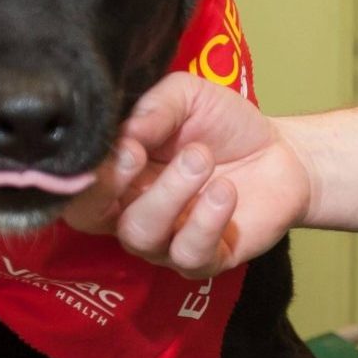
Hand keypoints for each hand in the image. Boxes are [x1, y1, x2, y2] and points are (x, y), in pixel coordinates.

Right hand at [65, 72, 310, 277]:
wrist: (281, 154)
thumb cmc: (223, 127)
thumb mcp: (187, 97)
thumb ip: (155, 107)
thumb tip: (125, 131)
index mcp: (115, 175)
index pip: (76, 184)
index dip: (85, 170)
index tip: (121, 143)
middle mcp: (130, 212)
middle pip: (92, 216)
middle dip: (112, 185)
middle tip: (140, 151)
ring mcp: (165, 241)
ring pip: (141, 235)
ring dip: (168, 195)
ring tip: (201, 160)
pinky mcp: (204, 260)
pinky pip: (190, 255)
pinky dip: (206, 221)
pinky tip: (224, 191)